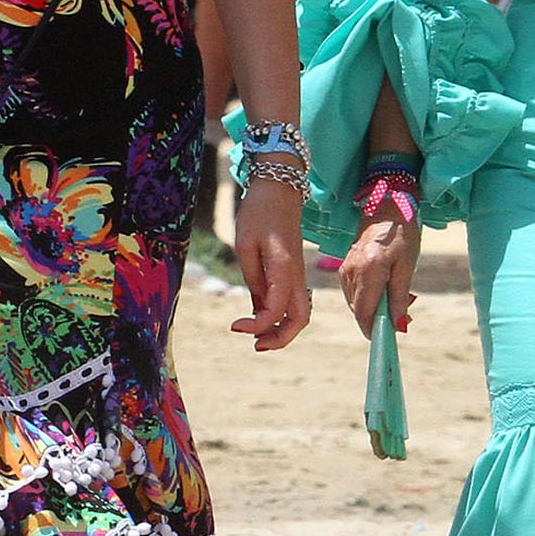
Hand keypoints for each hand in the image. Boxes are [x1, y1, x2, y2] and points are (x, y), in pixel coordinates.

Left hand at [230, 182, 311, 349]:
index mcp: (285, 269)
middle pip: (299, 319)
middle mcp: (296, 276)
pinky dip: (279, 316)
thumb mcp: (246, 245)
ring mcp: (297, 275)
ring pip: (299, 313)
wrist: (278, 190)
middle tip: (255, 345)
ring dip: (282, 330)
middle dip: (280, 338)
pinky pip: (292, 301)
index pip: (276, 310)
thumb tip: (257, 307)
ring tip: (257, 338)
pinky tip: (259, 317)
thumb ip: (253, 278)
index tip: (234, 326)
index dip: (256, 325)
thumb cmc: (259, 213)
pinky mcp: (292, 272)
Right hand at [339, 207, 422, 340]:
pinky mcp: (344, 269)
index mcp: (369, 271)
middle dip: (379, 320)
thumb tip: (398, 326)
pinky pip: (354, 294)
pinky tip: (385, 289)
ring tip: (399, 298)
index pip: (365, 313)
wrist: (386, 208)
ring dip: (375, 310)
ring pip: (356, 305)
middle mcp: (351, 273)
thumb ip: (400, 297)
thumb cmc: (402, 234)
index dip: (374, 330)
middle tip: (403, 316)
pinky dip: (369, 299)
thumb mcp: (407, 266)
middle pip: (359, 312)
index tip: (388, 339)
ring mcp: (344, 271)